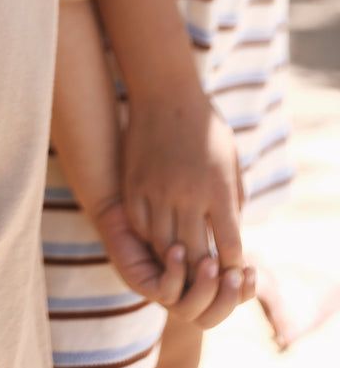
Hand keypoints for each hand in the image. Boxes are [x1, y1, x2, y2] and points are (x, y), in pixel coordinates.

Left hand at [94, 200, 255, 327]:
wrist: (124, 187)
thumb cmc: (168, 192)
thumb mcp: (204, 206)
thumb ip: (227, 221)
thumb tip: (254, 228)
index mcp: (204, 278)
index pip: (231, 299)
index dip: (244, 292)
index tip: (252, 272)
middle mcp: (184, 289)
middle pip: (216, 314)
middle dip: (229, 298)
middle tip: (236, 275)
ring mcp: (162, 288)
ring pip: (192, 311)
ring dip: (204, 290)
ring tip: (210, 263)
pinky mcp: (140, 281)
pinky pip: (164, 291)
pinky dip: (175, 276)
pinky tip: (178, 251)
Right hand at [122, 88, 244, 280]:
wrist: (166, 94)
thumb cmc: (205, 127)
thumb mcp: (230, 160)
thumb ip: (233, 199)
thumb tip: (231, 234)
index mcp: (218, 188)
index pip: (230, 246)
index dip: (232, 265)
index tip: (230, 269)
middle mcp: (188, 194)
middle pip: (196, 254)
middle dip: (203, 271)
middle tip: (204, 274)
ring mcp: (158, 190)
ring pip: (164, 245)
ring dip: (174, 258)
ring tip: (180, 261)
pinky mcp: (134, 184)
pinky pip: (140, 225)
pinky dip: (149, 238)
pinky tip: (156, 237)